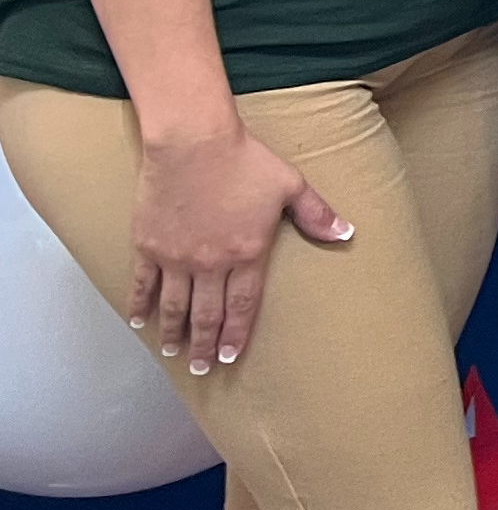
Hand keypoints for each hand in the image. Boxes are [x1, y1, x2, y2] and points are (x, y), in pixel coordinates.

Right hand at [128, 124, 351, 373]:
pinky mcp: (148, 244)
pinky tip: (138, 321)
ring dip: (173, 332)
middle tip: (202, 368)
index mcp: (247, 254)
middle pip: (206, 314)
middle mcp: (210, 262)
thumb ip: (317, 215)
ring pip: (174, 306)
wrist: (194, 141)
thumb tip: (347, 233)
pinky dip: (139, 304)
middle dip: (204, 345)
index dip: (236, 334)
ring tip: (172, 353)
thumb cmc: (245, 160)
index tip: (230, 356)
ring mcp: (176, 256)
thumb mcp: (290, 185)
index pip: (242, 306)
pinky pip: (142, 283)